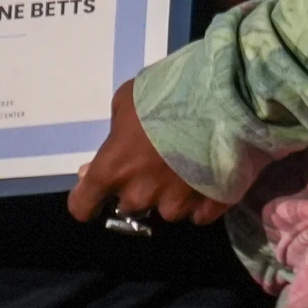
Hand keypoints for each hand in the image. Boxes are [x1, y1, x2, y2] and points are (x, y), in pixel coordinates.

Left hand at [68, 80, 226, 225]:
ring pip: (166, 211)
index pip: (82, 207)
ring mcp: (176, 205)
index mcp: (113, 169)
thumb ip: (111, 136)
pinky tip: (210, 174)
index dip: (87, 201)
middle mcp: (140, 195)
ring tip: (189, 163)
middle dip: (137, 189)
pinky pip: (198, 214)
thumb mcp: (126, 101)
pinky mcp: (209, 208)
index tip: (97, 193)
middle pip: (128, 207)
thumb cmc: (167, 93)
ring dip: (171, 194)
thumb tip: (94, 167)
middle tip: (155, 162)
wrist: (225, 96)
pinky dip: (200, 199)